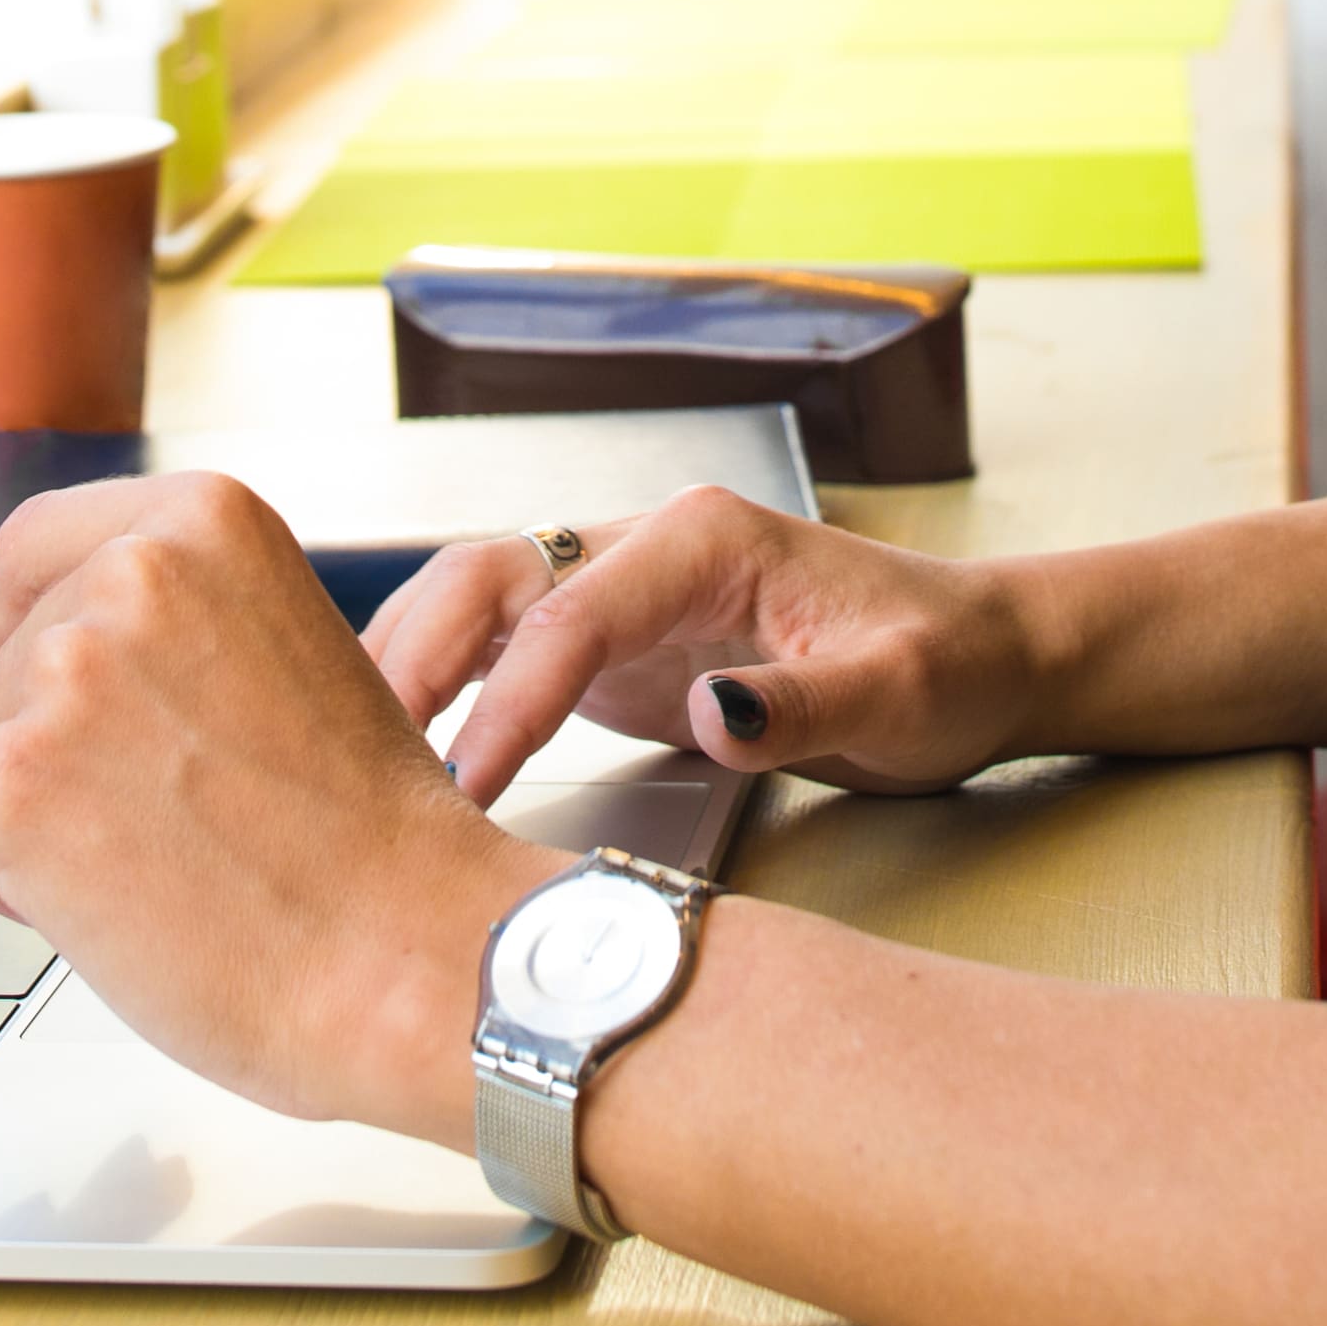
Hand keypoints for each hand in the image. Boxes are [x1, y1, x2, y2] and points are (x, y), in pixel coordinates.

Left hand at [0, 471, 554, 1137]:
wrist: (403, 954)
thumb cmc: (366, 839)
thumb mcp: (285, 652)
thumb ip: (187, 624)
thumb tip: (79, 649)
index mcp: (206, 522)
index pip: (37, 544)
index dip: (31, 624)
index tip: (50, 682)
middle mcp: (130, 573)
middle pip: (8, 658)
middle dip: (50, 742)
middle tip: (150, 819)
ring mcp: (63, 673)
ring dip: (29, 815)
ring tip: (148, 866)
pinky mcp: (6, 780)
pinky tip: (90, 902)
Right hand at [373, 487, 1049, 807]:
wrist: (982, 657)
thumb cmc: (948, 664)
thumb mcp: (903, 690)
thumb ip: (805, 703)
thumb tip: (711, 712)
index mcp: (705, 540)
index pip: (571, 614)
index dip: (511, 701)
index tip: (467, 785)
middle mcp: (646, 548)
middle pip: (489, 579)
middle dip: (412, 660)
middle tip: (351, 760)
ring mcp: (622, 593)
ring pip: (475, 604)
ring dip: (405, 667)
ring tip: (344, 757)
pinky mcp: (613, 646)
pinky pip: (501, 651)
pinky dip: (440, 690)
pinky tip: (395, 747)